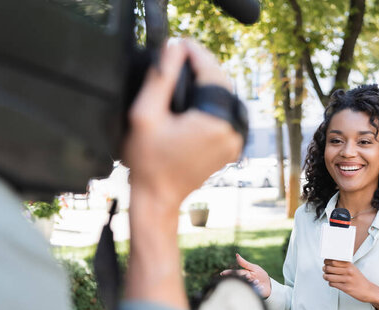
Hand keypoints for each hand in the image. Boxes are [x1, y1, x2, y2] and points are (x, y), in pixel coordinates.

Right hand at [123, 40, 242, 309]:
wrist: (157, 197)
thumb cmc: (147, 161)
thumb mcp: (144, 114)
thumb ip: (160, 77)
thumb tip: (174, 48)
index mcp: (215, 122)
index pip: (212, 72)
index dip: (196, 53)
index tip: (180, 43)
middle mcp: (231, 131)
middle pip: (224, 83)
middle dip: (204, 66)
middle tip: (180, 56)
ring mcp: (234, 142)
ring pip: (227, 98)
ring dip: (209, 83)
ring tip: (185, 73)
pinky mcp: (230, 148)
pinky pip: (227, 115)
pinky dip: (213, 102)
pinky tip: (193, 97)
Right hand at [221, 254, 270, 298]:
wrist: (269, 284)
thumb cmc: (261, 275)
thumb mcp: (254, 267)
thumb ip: (244, 263)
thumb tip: (236, 255)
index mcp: (243, 274)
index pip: (235, 273)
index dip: (229, 273)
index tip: (222, 273)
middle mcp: (244, 281)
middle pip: (240, 279)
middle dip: (245, 278)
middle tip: (249, 276)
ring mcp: (247, 288)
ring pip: (246, 285)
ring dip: (253, 283)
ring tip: (258, 281)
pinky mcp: (251, 293)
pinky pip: (252, 291)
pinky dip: (258, 288)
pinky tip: (261, 287)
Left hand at [322, 259, 378, 309]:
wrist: (368, 290)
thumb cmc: (359, 279)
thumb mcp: (353, 269)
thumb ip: (343, 265)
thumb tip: (329, 262)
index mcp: (349, 265)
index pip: (333, 260)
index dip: (327, 261)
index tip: (325, 262)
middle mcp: (348, 271)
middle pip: (330, 268)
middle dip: (325, 269)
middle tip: (324, 269)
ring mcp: (347, 280)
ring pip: (329, 276)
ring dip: (326, 276)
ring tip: (326, 276)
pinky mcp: (346, 288)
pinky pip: (332, 284)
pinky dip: (330, 283)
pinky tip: (332, 282)